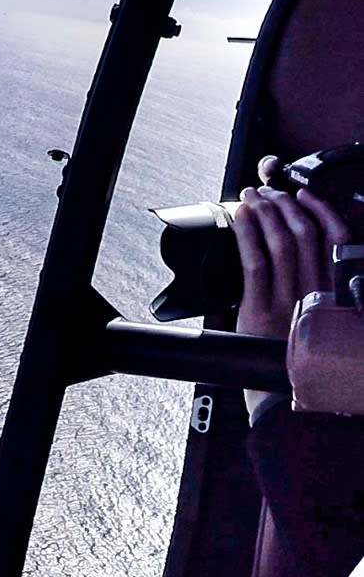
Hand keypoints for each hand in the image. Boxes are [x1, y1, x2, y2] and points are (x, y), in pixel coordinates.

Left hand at [233, 185, 349, 338]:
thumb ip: (315, 281)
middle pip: (305, 234)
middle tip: (268, 191)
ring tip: (251, 197)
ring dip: (264, 212)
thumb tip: (296, 240)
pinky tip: (238, 218)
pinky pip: (255, 262)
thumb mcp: (317, 310)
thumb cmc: (293, 345)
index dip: (321, 210)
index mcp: (332, 289)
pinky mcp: (261, 308)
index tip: (304, 194)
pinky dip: (246, 233)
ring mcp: (288, 299)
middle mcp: (315, 291)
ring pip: (281, 242)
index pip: (338, 238)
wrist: (278, 385)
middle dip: (285, 204)